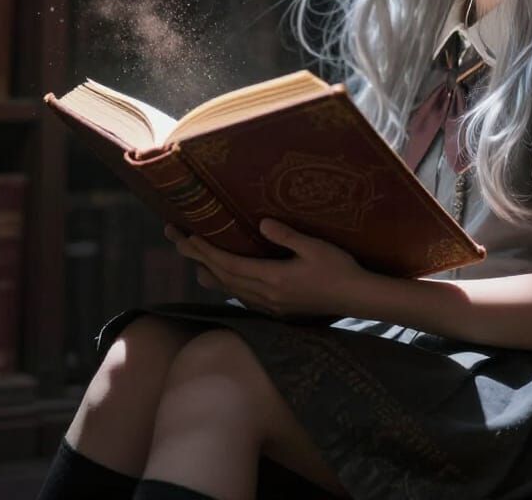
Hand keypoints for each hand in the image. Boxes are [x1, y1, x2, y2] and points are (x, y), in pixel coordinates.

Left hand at [164, 219, 366, 319]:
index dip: (205, 250)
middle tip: (175, 238)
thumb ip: (287, 235)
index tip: (185, 236)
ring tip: (193, 261)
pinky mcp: (278, 309)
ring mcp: (271, 305)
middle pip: (223, 275)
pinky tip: (225, 280)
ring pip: (230, 289)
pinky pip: (243, 297)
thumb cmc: (339, 268)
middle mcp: (266, 295)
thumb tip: (260, 222)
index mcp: (272, 278)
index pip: (229, 263)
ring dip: (209, 272)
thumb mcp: (315, 247)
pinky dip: (228, 285)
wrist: (357, 298)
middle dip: (197, 257)